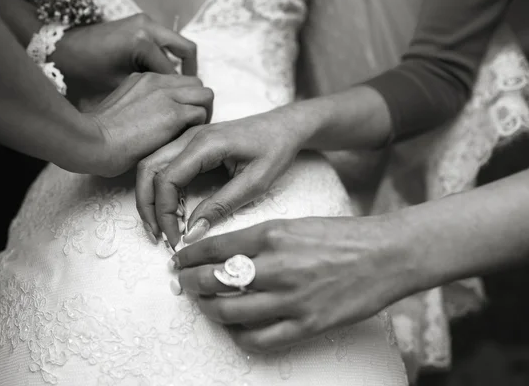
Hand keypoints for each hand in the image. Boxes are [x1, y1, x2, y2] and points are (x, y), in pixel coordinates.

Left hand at [52, 13, 197, 98]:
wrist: (62, 51)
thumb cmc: (85, 74)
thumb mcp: (120, 88)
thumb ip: (149, 93)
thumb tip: (175, 104)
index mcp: (142, 43)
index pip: (174, 73)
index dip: (182, 95)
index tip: (186, 109)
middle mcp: (147, 27)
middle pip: (186, 50)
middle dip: (190, 75)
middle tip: (191, 96)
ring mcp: (144, 22)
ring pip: (176, 45)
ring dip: (179, 65)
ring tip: (177, 89)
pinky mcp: (138, 23)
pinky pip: (163, 42)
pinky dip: (166, 58)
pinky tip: (160, 78)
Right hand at [82, 72, 212, 177]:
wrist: (91, 142)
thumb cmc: (98, 136)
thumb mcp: (120, 109)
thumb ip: (140, 106)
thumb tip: (153, 121)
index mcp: (143, 79)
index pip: (179, 81)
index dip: (185, 100)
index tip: (180, 120)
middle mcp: (157, 81)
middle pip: (197, 84)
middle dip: (200, 104)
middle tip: (191, 127)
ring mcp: (166, 95)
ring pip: (205, 95)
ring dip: (203, 114)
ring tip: (192, 134)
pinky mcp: (173, 114)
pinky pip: (201, 114)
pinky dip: (199, 128)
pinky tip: (185, 142)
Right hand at [136, 106, 312, 244]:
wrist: (284, 126)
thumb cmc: (275, 149)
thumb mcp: (255, 183)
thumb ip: (221, 206)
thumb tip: (191, 232)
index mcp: (205, 144)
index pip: (167, 179)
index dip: (164, 213)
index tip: (174, 238)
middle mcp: (190, 136)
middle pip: (148, 169)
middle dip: (147, 205)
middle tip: (157, 236)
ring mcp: (187, 137)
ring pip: (151, 165)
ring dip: (150, 197)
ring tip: (161, 226)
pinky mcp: (190, 143)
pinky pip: (163, 164)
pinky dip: (160, 188)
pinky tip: (173, 210)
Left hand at [173, 216, 414, 351]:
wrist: (384, 254)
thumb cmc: (340, 236)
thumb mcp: (293, 224)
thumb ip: (258, 240)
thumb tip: (223, 255)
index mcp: (271, 235)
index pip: (213, 248)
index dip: (189, 256)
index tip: (179, 260)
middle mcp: (276, 266)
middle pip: (214, 281)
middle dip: (190, 283)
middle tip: (184, 283)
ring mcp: (291, 298)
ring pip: (230, 312)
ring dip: (210, 310)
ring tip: (205, 305)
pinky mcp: (306, 324)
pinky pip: (260, 339)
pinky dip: (240, 336)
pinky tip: (236, 329)